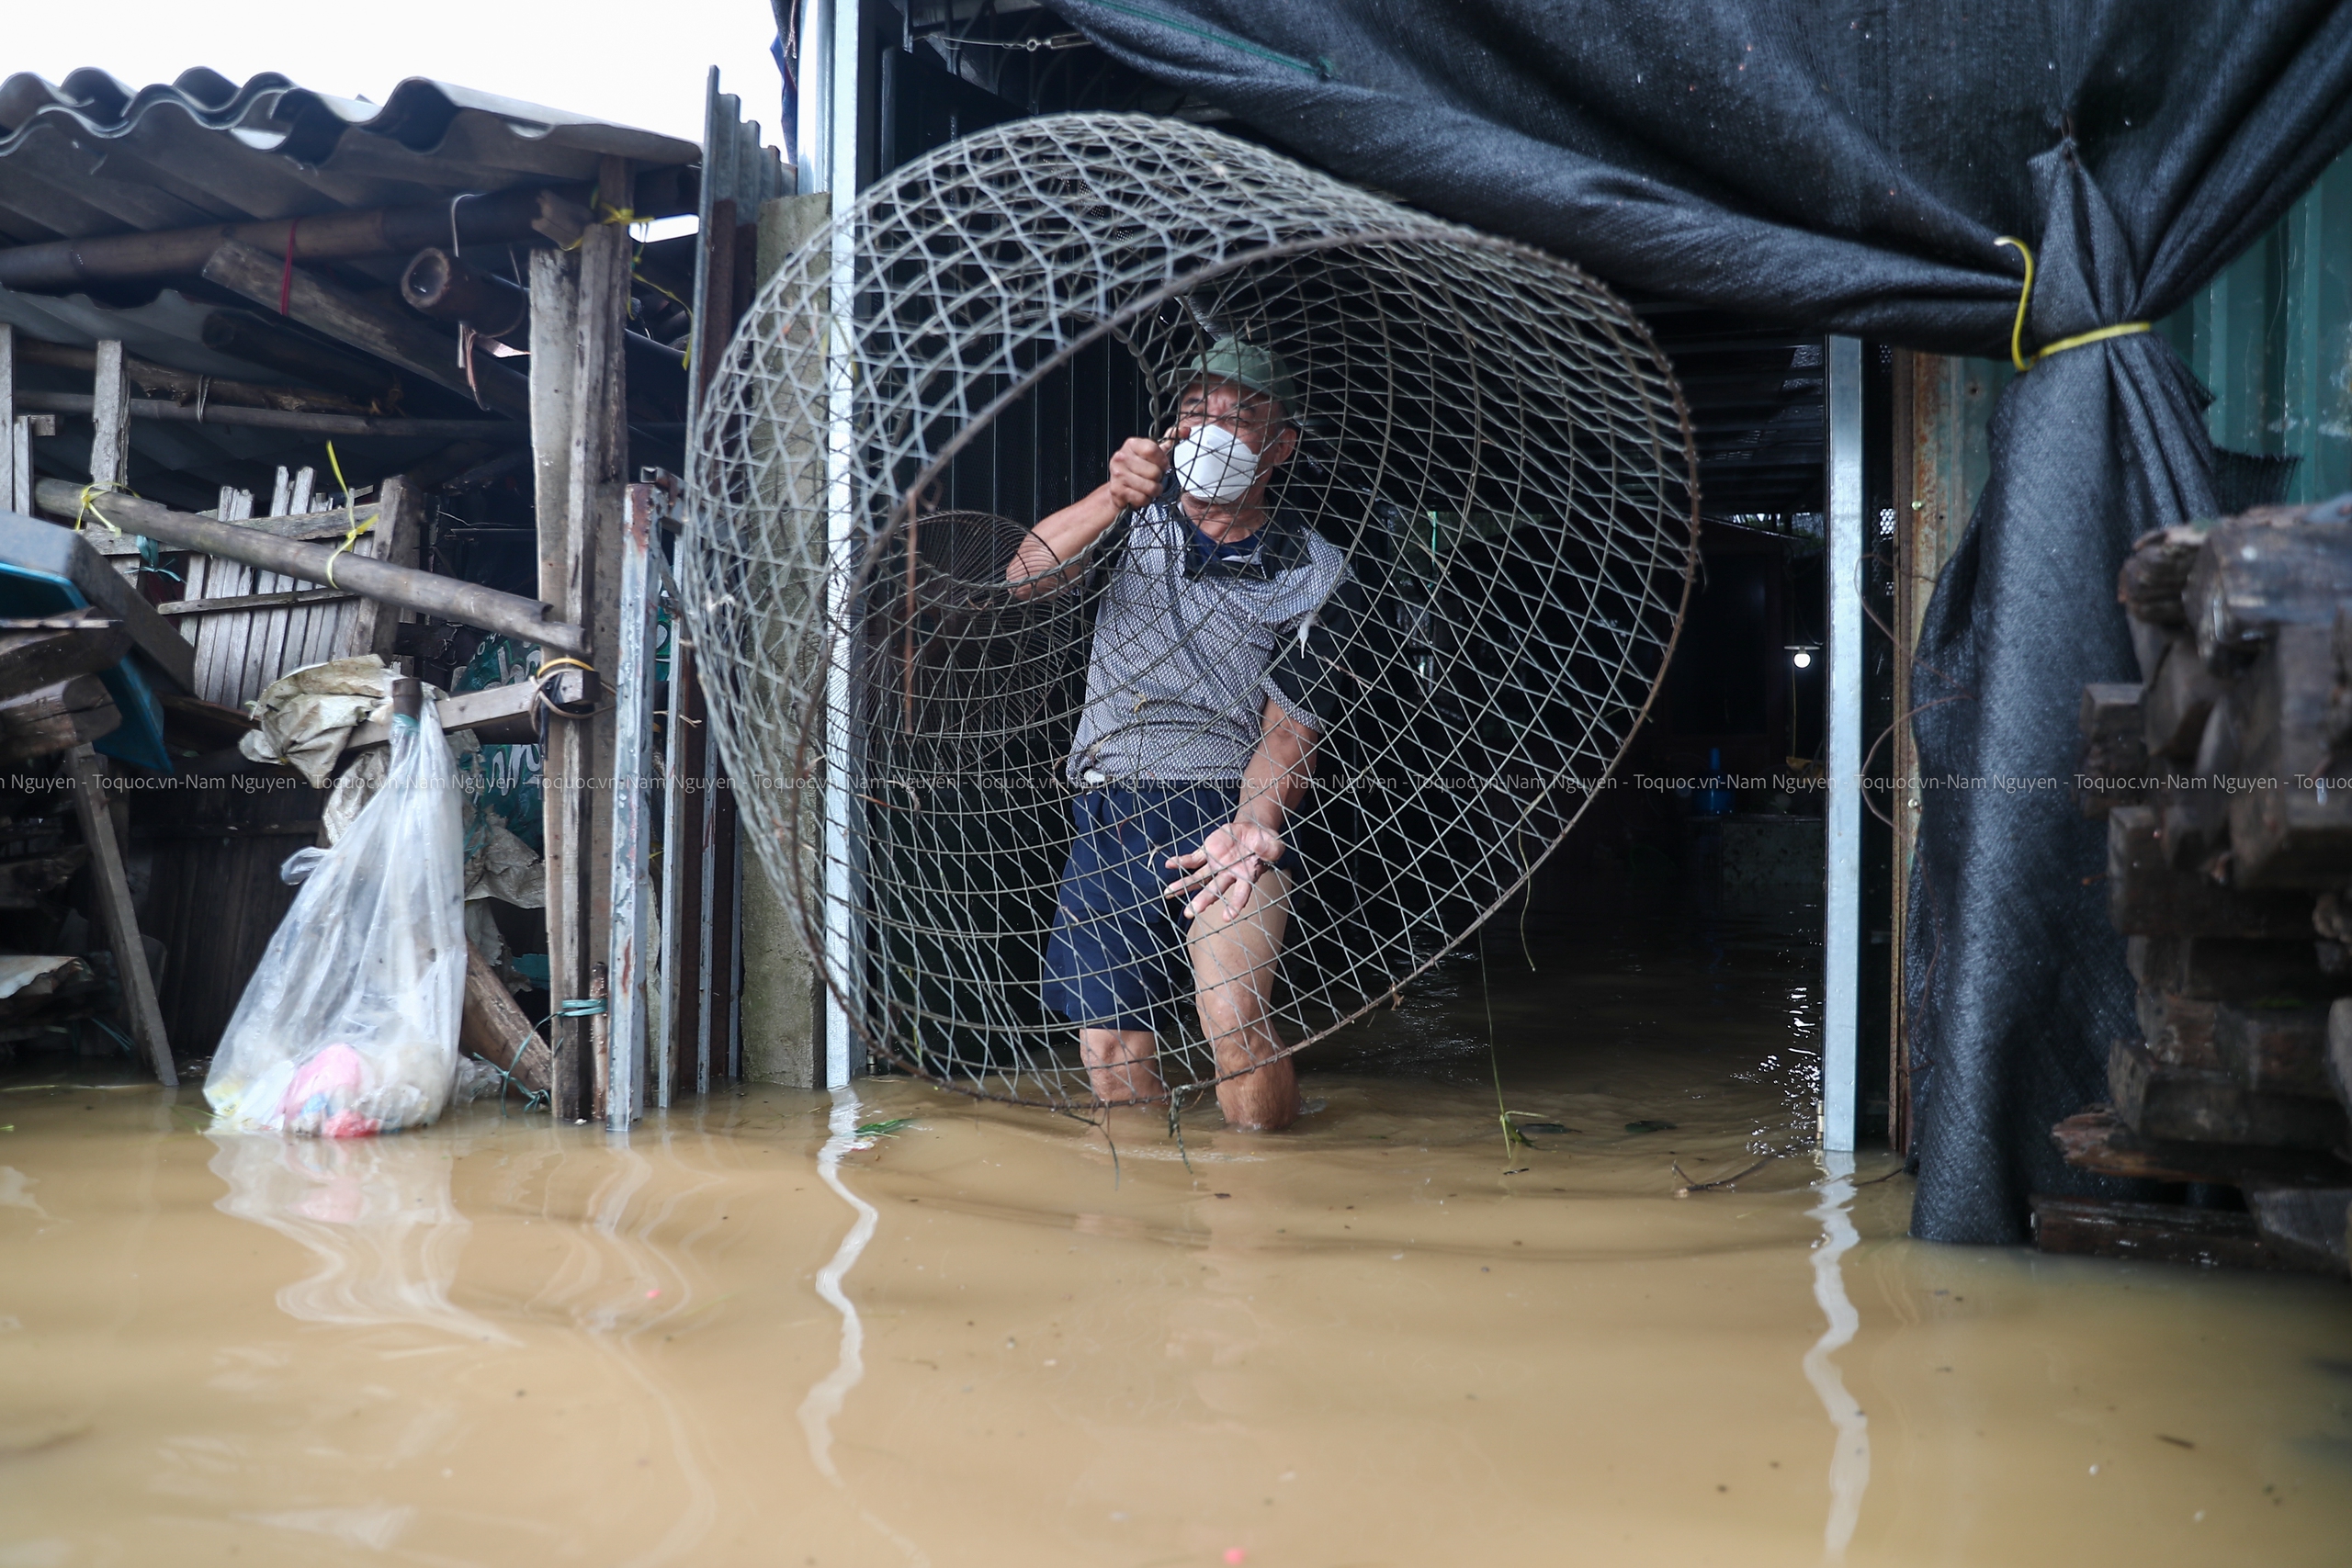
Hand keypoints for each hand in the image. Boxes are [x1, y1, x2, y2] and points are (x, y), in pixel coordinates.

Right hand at [1104, 435, 1171, 511]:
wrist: (1118, 488)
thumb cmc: (1137, 470)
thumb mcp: (1152, 454)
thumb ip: (1169, 441)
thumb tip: (1185, 431)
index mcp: (1132, 444)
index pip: (1153, 450)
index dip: (1162, 461)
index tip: (1163, 465)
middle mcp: (1122, 457)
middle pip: (1154, 471)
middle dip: (1158, 479)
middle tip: (1153, 478)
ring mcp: (1118, 474)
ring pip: (1150, 487)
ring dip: (1153, 491)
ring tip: (1148, 487)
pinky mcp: (1117, 490)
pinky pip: (1142, 498)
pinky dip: (1145, 500)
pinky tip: (1140, 494)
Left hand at [1166, 818, 1283, 921]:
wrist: (1252, 831)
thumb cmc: (1266, 842)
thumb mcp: (1274, 844)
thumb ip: (1271, 849)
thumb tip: (1261, 848)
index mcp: (1247, 876)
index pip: (1242, 894)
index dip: (1235, 905)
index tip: (1228, 918)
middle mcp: (1229, 875)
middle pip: (1214, 890)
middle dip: (1202, 901)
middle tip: (1190, 913)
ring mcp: (1216, 865)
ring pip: (1199, 878)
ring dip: (1184, 886)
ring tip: (1169, 893)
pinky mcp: (1208, 853)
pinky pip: (1193, 859)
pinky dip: (1181, 861)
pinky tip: (1169, 864)